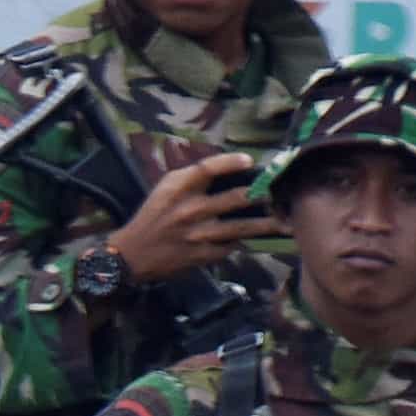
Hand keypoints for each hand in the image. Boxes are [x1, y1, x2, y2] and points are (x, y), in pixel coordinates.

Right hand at [110, 152, 287, 285]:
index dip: (231, 162)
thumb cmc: (152, 217)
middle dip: (260, 194)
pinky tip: (252, 239)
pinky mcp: (200, 255)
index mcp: (178, 188)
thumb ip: (193, 179)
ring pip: (240, 227)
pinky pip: (229, 247)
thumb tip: (231, 169)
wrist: (131, 255)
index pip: (208, 169)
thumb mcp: (165, 190)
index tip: (249, 160)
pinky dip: (240, 242)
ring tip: (284, 221)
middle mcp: (189, 210)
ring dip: (265, 224)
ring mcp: (197, 234)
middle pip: (234, 198)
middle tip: (278, 192)